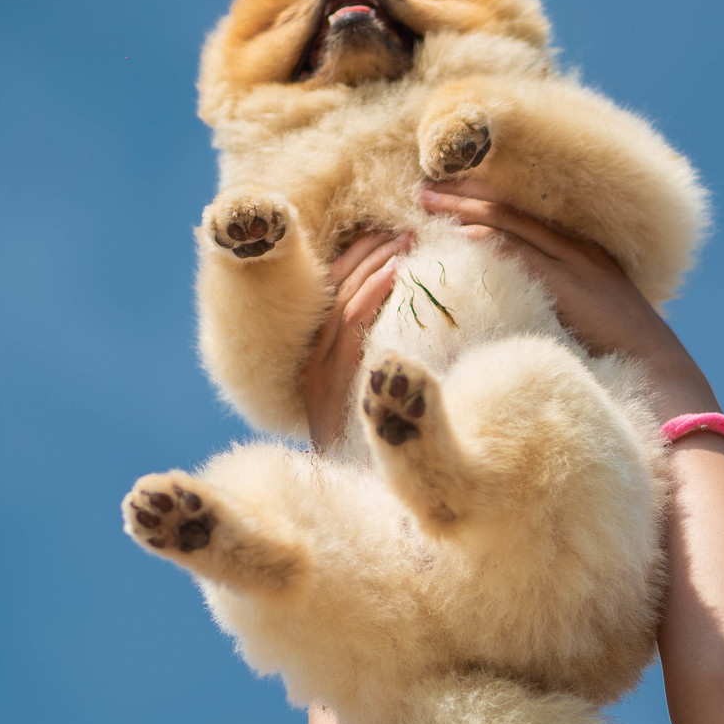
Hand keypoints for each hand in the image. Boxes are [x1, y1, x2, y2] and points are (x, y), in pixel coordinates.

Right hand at [302, 231, 407, 447]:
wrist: (355, 496)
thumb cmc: (373, 452)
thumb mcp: (374, 402)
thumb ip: (380, 368)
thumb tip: (414, 332)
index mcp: (314, 360)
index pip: (328, 293)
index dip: (353, 258)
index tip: (380, 234)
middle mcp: (309, 361)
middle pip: (331, 288)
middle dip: (363, 251)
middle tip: (397, 227)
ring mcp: (316, 370)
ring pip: (341, 300)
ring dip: (372, 264)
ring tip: (403, 241)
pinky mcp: (327, 380)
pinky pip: (350, 325)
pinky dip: (372, 293)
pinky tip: (396, 272)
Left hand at [419, 179, 718, 420]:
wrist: (658, 372)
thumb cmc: (618, 357)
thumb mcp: (581, 320)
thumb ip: (549, 306)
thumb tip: (508, 311)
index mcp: (580, 253)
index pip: (522, 215)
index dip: (482, 200)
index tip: (446, 194)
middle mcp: (577, 248)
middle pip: (511, 208)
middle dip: (465, 194)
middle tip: (424, 187)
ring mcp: (575, 262)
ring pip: (511, 221)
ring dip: (466, 208)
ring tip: (428, 200)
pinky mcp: (571, 282)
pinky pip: (522, 252)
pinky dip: (489, 240)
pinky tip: (459, 234)